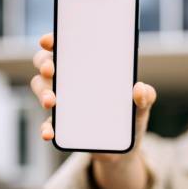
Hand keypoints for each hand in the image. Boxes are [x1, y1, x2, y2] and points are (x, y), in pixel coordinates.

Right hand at [30, 33, 156, 162]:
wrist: (123, 147)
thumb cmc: (130, 117)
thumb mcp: (141, 106)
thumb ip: (146, 97)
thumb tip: (140, 88)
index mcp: (89, 69)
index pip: (67, 47)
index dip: (55, 41)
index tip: (48, 41)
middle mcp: (71, 81)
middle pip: (46, 63)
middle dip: (44, 63)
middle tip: (51, 69)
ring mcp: (64, 102)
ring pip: (41, 88)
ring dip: (42, 92)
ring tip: (52, 102)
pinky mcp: (62, 125)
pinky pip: (48, 123)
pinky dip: (46, 127)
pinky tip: (48, 132)